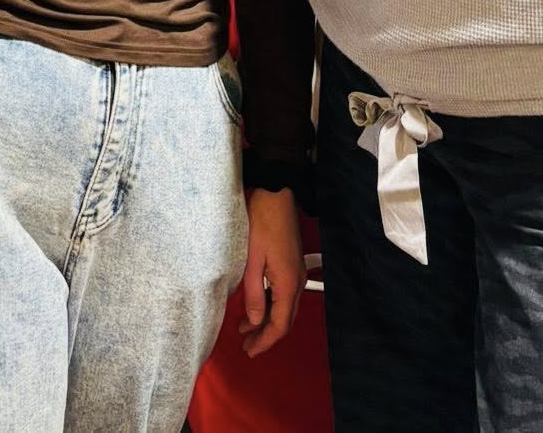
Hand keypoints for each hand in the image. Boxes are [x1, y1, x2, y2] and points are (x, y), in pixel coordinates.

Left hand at [238, 187, 303, 356]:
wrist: (276, 192)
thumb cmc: (261, 221)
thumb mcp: (251, 259)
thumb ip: (252, 292)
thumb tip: (254, 320)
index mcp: (288, 284)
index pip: (279, 325)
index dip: (265, 341)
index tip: (250, 351)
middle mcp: (297, 282)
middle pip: (285, 319)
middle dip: (266, 335)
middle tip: (246, 345)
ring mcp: (297, 272)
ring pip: (285, 307)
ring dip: (267, 319)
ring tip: (245, 327)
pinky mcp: (292, 263)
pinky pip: (284, 293)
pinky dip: (270, 304)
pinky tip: (255, 303)